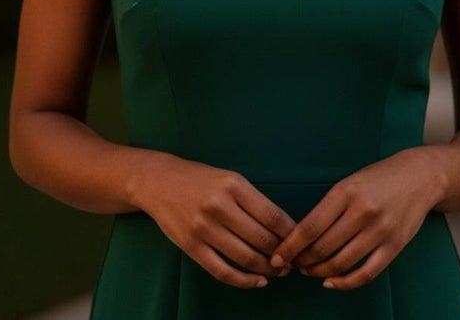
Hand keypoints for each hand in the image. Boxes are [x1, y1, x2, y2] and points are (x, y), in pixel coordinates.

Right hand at [136, 152, 296, 288]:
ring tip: (278, 272)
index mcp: (234, 185)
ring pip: (246, 258)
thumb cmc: (200, 179)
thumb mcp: (230, 179)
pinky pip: (223, 271)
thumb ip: (253, 201)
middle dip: (282, 256)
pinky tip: (257, 281)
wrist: (159, 181)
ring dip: (267, 270)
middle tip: (292, 263)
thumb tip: (283, 230)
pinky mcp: (191, 247)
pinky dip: (244, 281)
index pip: (273, 216)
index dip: (291, 235)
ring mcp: (204, 228)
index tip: (300, 243)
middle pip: (262, 239)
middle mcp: (220, 206)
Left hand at [269, 148, 442, 289]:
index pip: (311, 226)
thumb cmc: (379, 178)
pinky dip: (345, 283)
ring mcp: (380, 231)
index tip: (278, 256)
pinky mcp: (394, 246)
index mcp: (346, 191)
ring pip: (341, 263)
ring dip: (320, 272)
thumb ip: (330, 206)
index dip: (291, 246)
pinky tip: (332, 282)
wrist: (419, 176)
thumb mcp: (350, 181)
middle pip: (323, 247)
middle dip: (302, 261)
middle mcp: (362, 212)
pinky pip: (366, 273)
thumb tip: (303, 235)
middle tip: (291, 265)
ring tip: (309, 271)